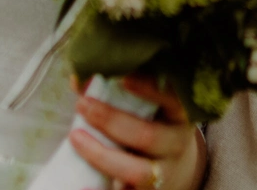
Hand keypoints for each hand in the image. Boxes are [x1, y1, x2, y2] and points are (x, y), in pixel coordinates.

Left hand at [68, 76, 206, 189]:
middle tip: (83, 105)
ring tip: (75, 136)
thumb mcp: (149, 109)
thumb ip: (121, 92)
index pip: (173, 100)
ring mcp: (163, 174)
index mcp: (181, 116)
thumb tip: (79, 79)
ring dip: (101, 155)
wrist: (171, 170)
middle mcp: (176, 145)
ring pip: (137, 171)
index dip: (150, 89)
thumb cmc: (153, 126)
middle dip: (112, 121)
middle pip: (148, 136)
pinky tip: (82, 187)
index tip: (123, 78)